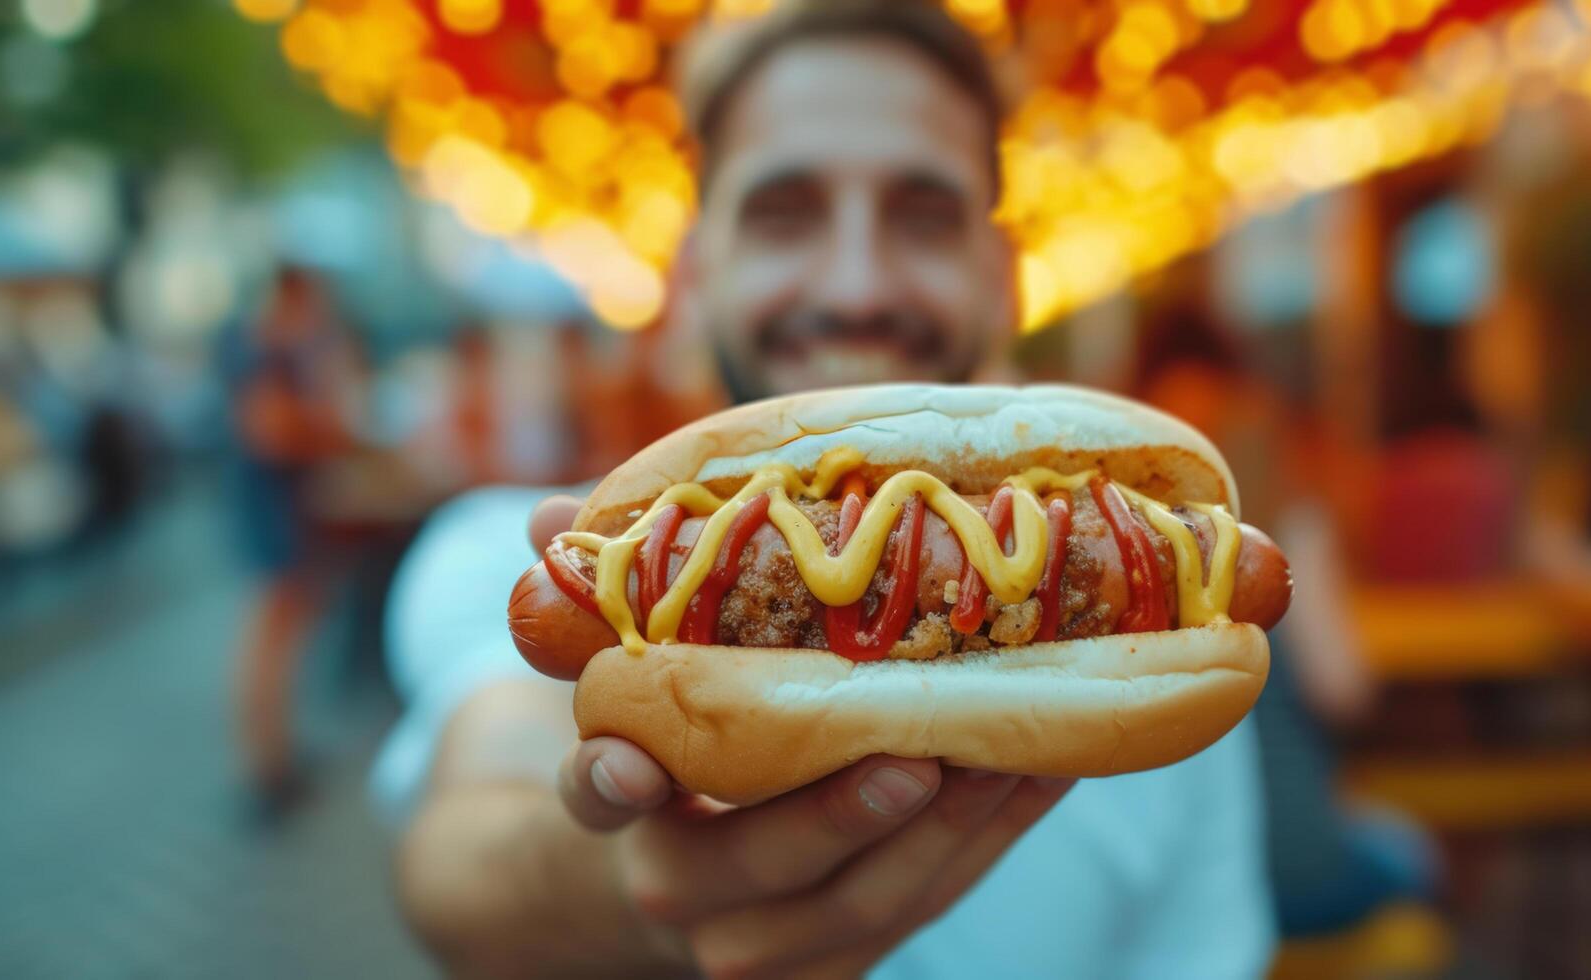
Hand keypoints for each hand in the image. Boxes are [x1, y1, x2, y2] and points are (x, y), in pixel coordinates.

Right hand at [531, 493, 1075, 976]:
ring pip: (864, 900)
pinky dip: (986, 842)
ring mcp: (764, 945)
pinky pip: (923, 906)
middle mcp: (679, 895)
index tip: (633, 768)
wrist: (656, 889)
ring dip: (950, 827)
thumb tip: (549, 517)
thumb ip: (598, 599)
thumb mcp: (619, 682)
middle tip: (921, 754)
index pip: (597, 797)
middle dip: (846, 815)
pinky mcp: (839, 962)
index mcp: (617, 807)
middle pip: (761, 865)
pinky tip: (1040, 774)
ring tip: (1018, 749)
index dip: (612, 784)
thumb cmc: (660, 751)